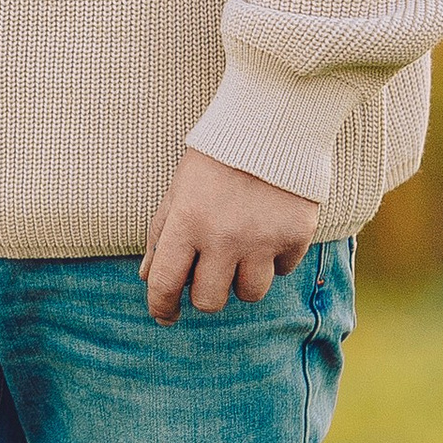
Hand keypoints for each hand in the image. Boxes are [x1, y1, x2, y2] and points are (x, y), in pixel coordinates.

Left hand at [142, 151, 316, 324]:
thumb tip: (148, 278)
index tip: (165, 315)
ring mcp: (262, 240)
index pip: (165, 284)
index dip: (161, 307)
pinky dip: (275, 259)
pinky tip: (270, 231)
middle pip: (210, 301)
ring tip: (242, 252)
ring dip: (242, 280)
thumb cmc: (215, 160)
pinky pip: (283, 270)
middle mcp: (223, 237)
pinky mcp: (294, 236)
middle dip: (206, 294)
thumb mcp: (178, 191)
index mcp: (186, 223)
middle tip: (210, 274)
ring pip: (250, 294)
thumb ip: (161, 235)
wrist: (272, 126)